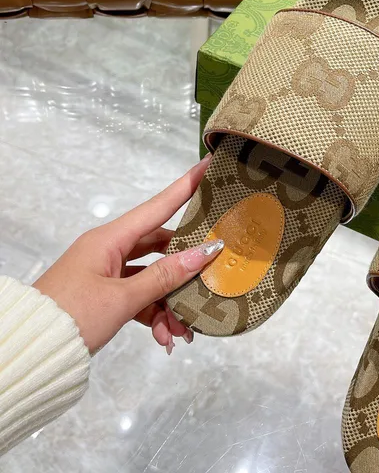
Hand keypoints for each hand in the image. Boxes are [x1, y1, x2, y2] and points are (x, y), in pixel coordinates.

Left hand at [33, 155, 223, 354]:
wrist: (31, 352)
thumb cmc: (72, 315)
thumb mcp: (122, 299)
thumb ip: (164, 276)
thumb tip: (204, 252)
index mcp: (109, 239)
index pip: (157, 206)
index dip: (184, 186)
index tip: (207, 164)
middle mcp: (109, 250)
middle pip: (159, 247)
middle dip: (184, 269)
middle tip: (209, 278)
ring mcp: (106, 273)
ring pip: (151, 277)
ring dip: (170, 302)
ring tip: (181, 330)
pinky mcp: (104, 295)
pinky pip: (138, 297)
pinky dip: (154, 314)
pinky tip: (165, 336)